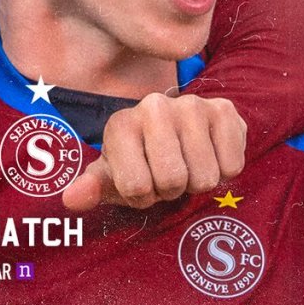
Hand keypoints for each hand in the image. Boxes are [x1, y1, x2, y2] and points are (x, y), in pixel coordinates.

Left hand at [62, 93, 245, 210]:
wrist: (180, 131)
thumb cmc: (141, 160)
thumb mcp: (114, 176)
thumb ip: (92, 188)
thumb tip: (70, 200)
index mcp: (121, 123)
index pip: (136, 186)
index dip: (143, 196)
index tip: (143, 181)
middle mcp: (153, 106)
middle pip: (172, 180)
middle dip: (172, 190)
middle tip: (169, 174)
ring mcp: (190, 105)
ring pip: (204, 177)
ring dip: (198, 182)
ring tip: (188, 163)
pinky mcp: (225, 110)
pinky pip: (232, 166)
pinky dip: (224, 171)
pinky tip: (210, 153)